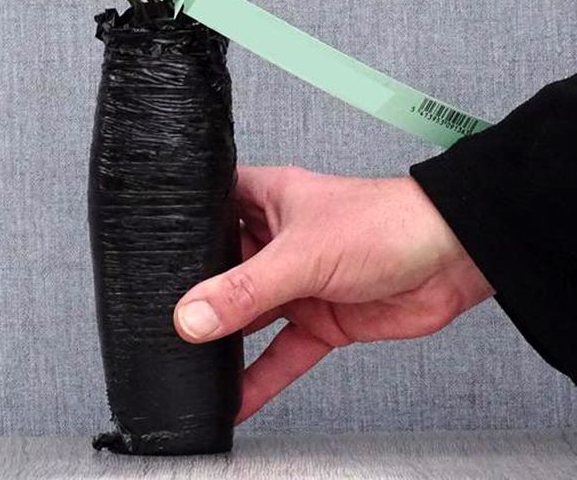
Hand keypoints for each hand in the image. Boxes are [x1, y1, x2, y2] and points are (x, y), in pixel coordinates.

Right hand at [173, 165, 493, 422]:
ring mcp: (297, 281)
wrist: (453, 258)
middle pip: (224, 269)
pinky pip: (282, 352)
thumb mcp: (302, 254)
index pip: (208, 209)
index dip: (179, 228)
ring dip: (226, 341)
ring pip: (250, 315)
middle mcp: (276, 239)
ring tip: (188, 364)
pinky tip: (238, 399)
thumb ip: (245, 290)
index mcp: (266, 199)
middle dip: (198, 295)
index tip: (146, 254)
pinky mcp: (320, 318)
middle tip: (159, 321)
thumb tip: (192, 316)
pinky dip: (262, 377)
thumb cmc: (386, 223)